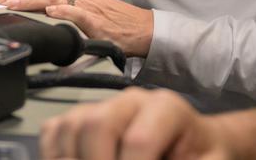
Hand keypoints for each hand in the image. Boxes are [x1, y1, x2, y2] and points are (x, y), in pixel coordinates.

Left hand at [0, 0, 153, 57]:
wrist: (140, 28)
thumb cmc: (113, 20)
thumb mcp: (84, 9)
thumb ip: (63, 8)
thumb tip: (41, 11)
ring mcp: (87, 4)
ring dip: (31, 1)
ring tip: (14, 4)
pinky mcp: (96, 19)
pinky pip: (77, 12)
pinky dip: (63, 11)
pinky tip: (51, 12)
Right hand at [40, 87, 229, 159]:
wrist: (196, 147)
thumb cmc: (203, 157)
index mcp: (166, 108)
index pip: (138, 140)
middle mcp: (130, 100)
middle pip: (96, 124)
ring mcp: (101, 106)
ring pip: (69, 127)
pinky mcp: (80, 118)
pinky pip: (53, 133)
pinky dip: (54, 156)